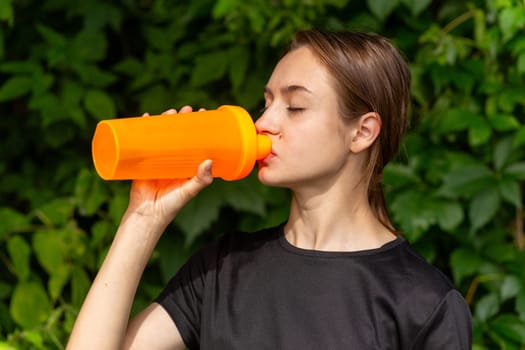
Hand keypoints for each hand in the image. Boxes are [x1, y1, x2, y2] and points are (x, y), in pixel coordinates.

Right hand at [124, 106, 212, 225]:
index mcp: (187, 165)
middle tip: (187, 109)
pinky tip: (145, 116)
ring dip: (164, 120)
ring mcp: (158, 159)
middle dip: (182, 119)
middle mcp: (173, 160)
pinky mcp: (142, 161)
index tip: (203, 113)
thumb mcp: (188, 192)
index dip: (198, 127)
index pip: (195, 140)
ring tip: (169, 111)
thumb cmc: (170, 206)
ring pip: (161, 135)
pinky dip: (142, 128)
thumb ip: (200, 180)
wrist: (146, 216)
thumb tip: (209, 161)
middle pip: (178, 134)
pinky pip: (142, 141)